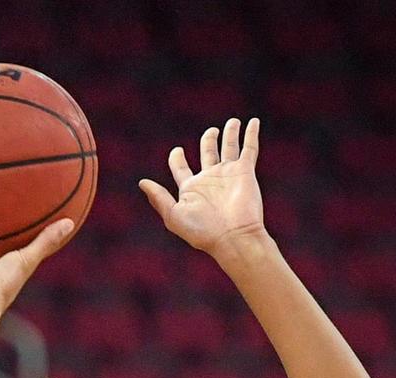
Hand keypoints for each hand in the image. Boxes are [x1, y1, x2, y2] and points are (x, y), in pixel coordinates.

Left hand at [139, 117, 264, 260]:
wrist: (232, 237)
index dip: (177, 159)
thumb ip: (158, 198)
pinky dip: (251, 134)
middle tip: (211, 132)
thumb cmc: (202, 231)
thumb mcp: (174, 216)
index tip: (177, 151)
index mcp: (191, 189)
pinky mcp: (245, 172)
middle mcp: (210, 180)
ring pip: (229, 147)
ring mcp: (228, 175)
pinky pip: (249, 149)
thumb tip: (142, 183)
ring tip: (232, 122)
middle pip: (208, 153)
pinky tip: (253, 122)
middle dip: (209, 140)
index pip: (182, 169)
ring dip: (231, 134)